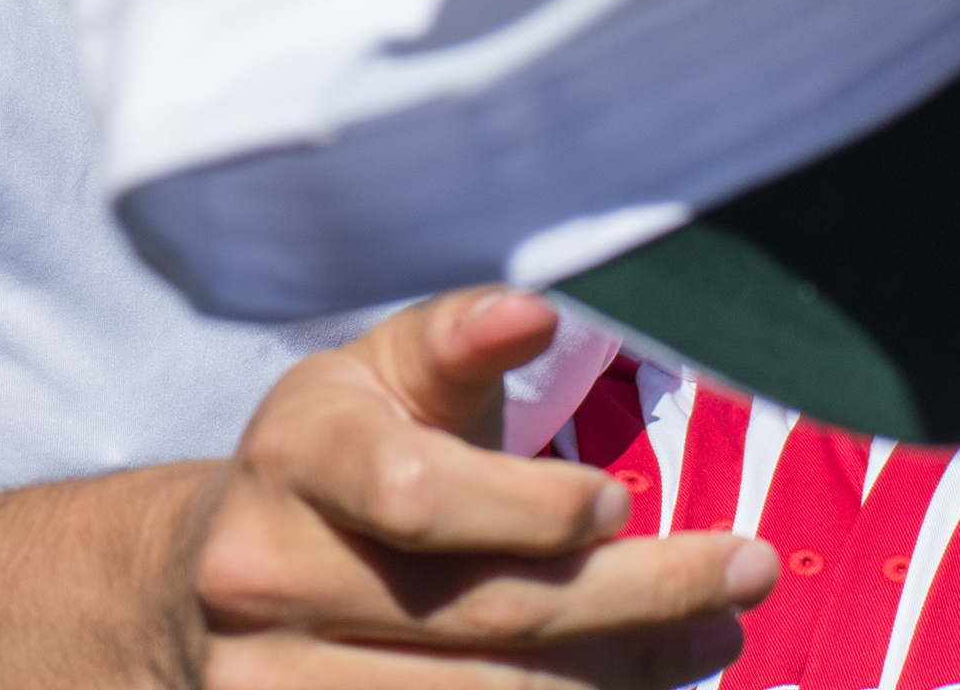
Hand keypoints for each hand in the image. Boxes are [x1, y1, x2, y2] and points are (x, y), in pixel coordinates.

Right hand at [189, 287, 775, 684]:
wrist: (211, 579)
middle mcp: (265, 577)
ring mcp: (272, 684)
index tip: (627, 497)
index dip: (535, 507)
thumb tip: (533, 307)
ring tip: (710, 637)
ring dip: (623, 676)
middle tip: (747, 575)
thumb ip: (457, 339)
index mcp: (290, 459)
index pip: (418, 495)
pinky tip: (631, 685)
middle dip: (638, 598)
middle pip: (482, 613)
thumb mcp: (380, 377)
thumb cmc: (333, 461)